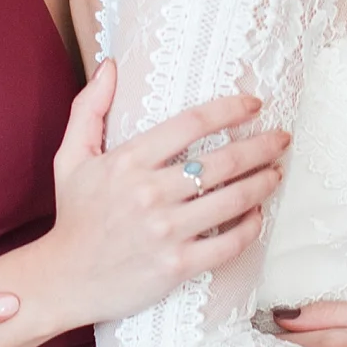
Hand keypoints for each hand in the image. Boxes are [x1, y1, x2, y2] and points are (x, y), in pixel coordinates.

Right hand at [44, 63, 289, 326]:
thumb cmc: (73, 217)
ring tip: (277, 172)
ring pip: (233, 200)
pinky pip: (228, 243)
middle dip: (262, 146)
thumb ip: (89, 108)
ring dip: (263, 183)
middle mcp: (150, 194)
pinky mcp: (177, 265)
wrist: (63, 279)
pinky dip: (250, 227)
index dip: (230, 109)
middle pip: (222, 161)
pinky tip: (257, 214)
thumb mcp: (71, 157)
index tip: (254, 104)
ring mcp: (166, 231)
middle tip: (283, 138)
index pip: (192, 123)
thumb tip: (110, 66)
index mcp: (128, 162)